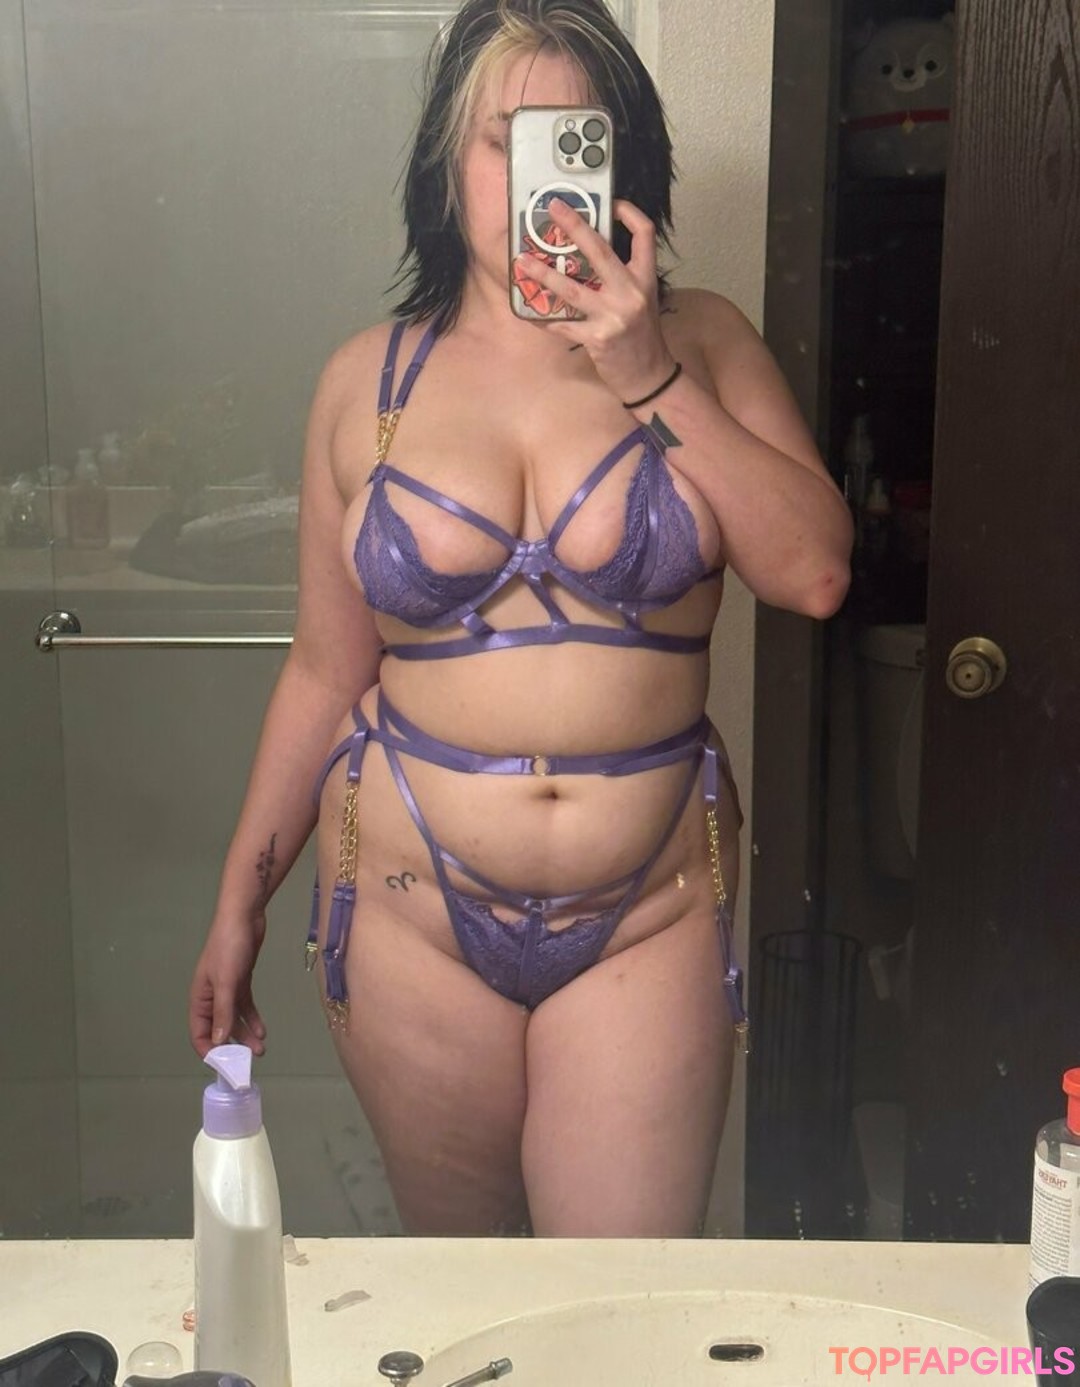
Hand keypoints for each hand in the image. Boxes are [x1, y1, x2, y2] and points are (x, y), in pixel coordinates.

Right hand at [188, 912, 267, 1058]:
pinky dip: (252, 1019)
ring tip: (261, 1049)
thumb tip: (220, 1041)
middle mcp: (211, 996)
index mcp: (200, 997)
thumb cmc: (229, 947)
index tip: (225, 1065)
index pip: (199, 1032)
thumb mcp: (226, 982)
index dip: (209, 1050)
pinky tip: (262, 1030)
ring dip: (245, 1034)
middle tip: (250, 1060)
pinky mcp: (241, 981)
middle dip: (233, 1045)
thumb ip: (223, 1012)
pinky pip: (244, 1006)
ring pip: (234, 1018)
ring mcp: (227, 988)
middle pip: (219, 1028)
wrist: (244, 917)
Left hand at [513, 198, 676, 403]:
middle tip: (554, 208)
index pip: (644, 234)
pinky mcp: (597, 338)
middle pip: (600, 250)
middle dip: (574, 226)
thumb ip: (623, 277)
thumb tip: (590, 255)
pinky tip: (530, 313)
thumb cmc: (643, 336)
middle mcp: (631, 292)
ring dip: (543, 274)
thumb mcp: (643, 299)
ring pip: (571, 289)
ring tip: (521, 262)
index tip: (611, 203)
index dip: (629, 213)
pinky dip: (545, 318)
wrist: (649, 376)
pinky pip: (563, 324)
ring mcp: (613, 315)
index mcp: (645, 278)